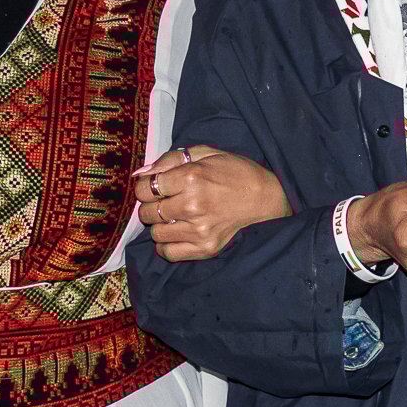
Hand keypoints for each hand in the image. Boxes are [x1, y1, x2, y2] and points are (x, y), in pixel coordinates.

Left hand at [134, 145, 289, 261]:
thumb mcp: (205, 153)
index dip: (145, 185)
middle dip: (151, 205)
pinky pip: (169, 253)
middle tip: (165, 200)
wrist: (265, 198)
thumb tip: (140, 173)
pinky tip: (177, 233)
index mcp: (191, 177)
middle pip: (147, 212)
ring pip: (156, 233)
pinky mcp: (206, 248)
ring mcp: (199, 230)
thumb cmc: (234, 172)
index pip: (146, 188)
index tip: (154, 186)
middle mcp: (193, 205)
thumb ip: (169, 160)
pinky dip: (167, 244)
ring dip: (161, 224)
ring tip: (175, 216)